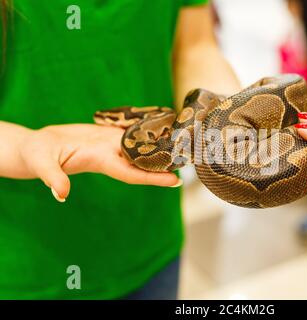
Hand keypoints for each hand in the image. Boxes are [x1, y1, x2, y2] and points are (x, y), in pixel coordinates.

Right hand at [19, 124, 180, 201]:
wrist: (38, 146)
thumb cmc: (38, 156)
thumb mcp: (43, 165)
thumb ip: (53, 178)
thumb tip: (60, 195)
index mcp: (101, 162)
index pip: (133, 173)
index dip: (154, 178)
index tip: (176, 181)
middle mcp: (111, 154)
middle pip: (144, 159)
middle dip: (166, 161)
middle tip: (191, 158)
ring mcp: (111, 144)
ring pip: (140, 144)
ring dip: (160, 143)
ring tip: (184, 140)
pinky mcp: (107, 134)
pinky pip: (130, 131)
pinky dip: (145, 128)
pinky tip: (161, 122)